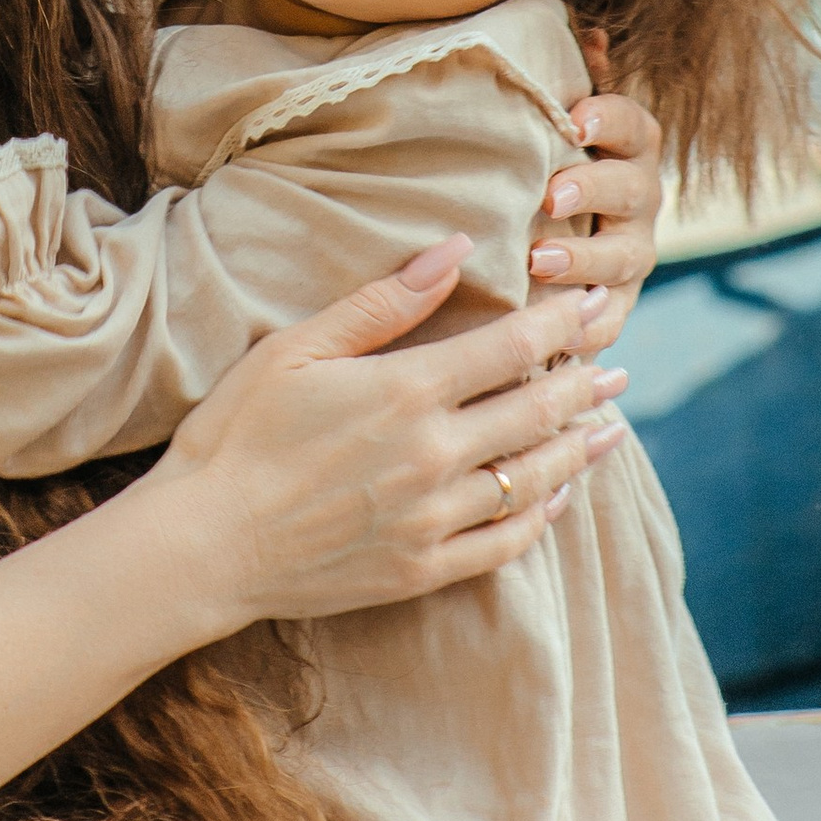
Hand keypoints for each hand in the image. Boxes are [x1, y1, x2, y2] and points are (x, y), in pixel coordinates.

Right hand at [142, 241, 630, 636]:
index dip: (560, 324)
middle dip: (584, 383)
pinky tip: (558, 496)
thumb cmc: (236, 434)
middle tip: (618, 366)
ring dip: (578, 448)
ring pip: (533, 478)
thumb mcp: (296, 349)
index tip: (593, 306)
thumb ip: (382, 303)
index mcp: (406, 391)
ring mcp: (433, 519)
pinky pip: (506, 543)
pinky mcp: (422, 569)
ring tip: (609, 428)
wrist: (202, 545)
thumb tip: (453, 250)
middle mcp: (434, 457)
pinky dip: (543, 516)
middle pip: (537, 412)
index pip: (511, 348)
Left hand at [528, 88, 662, 354]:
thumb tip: (594, 35)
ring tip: (538, 262)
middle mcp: (639, 200)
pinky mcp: (615, 304)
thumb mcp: (551, 116)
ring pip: (622, 258)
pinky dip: (589, 329)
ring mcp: (630, 254)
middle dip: (593, 191)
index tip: (574, 120)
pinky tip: (560, 336)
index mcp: (628, 148)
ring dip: (584, 261)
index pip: (633, 125)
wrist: (552, 232)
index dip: (609, 121)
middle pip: (631, 191)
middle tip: (550, 197)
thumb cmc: (542, 158)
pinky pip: (611, 320)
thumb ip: (568, 77)